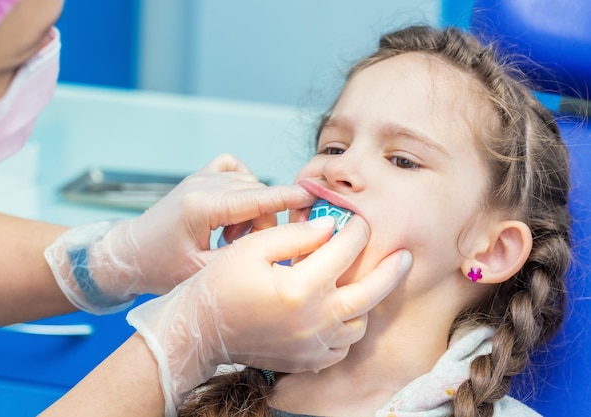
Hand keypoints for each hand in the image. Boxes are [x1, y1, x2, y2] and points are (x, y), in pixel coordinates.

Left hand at [45, 154, 314, 313]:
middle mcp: (202, 184)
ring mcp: (200, 176)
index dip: (288, 197)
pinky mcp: (199, 176)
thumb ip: (242, 255)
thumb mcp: (203, 272)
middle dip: (267, 220)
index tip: (313, 196)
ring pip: (250, 184)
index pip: (256, 198)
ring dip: (254, 209)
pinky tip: (232, 212)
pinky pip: (235, 170)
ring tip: (232, 237)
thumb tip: (276, 246)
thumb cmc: (159, 268)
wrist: (127, 255)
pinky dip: (243, 188)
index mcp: (201, 207)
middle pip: (258, 192)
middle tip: (255, 247)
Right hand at [126, 215, 411, 412]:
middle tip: (406, 256)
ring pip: (359, 322)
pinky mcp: (306, 360)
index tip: (358, 220)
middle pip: (369, 292)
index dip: (355, 230)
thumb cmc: (220, 284)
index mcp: (299, 287)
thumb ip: (296, 234)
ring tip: (362, 283)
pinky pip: (342, 347)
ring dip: (365, 300)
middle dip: (391, 270)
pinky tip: (339, 313)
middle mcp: (312, 320)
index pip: (343, 251)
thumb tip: (331, 226)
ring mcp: (312, 345)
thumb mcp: (252, 247)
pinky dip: (347, 329)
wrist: (200, 330)